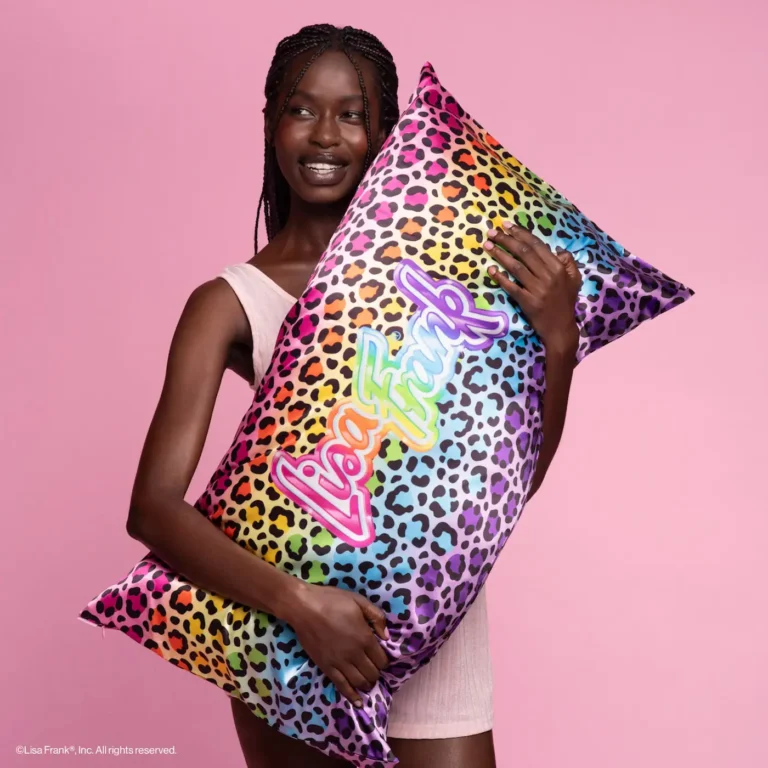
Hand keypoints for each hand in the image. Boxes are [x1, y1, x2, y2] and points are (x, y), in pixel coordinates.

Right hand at [283, 581, 389, 707]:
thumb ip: (376, 617)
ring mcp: (340, 663)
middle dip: (376, 673)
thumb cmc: (332, 601)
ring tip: (367, 681)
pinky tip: (358, 702)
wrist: (304, 607)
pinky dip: (352, 696)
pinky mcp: (326, 667)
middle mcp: (355, 654)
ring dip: (367, 684)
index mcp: (365, 637)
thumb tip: (387, 637)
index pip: (382, 660)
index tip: (381, 658)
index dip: (384, 661)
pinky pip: (342, 686)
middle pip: (372, 673)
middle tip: (374, 669)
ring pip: (360, 682)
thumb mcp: (359, 601)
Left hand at [484, 221, 581, 353]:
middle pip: (524, 253)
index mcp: (558, 267)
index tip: (506, 226)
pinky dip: (501, 278)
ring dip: (500, 254)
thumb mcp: (574, 279)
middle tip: (492, 232)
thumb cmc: (565, 302)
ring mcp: (537, 289)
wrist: (560, 328)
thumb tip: (557, 249)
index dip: (520, 234)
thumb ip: (568, 261)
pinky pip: (511, 287)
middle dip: (506, 240)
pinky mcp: (528, 302)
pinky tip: (491, 270)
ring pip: (516, 267)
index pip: (536, 245)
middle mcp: (548, 276)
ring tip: (488, 246)